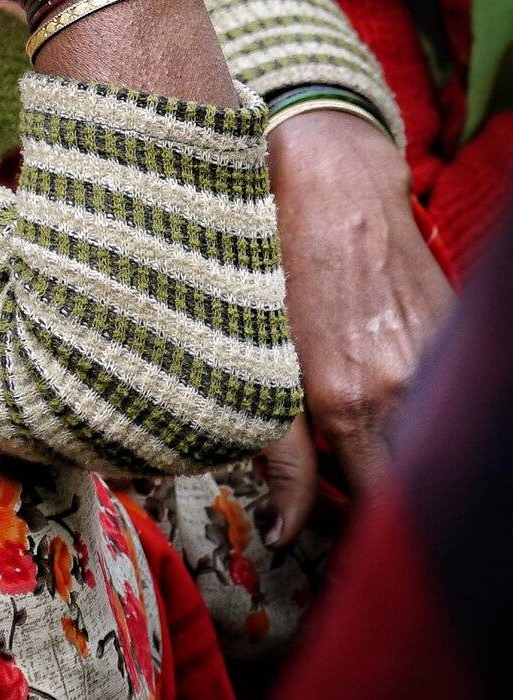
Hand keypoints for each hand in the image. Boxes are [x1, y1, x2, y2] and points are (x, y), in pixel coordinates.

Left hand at [261, 108, 453, 543]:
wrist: (328, 174)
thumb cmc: (273, 254)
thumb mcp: (257, 350)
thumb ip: (277, 449)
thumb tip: (285, 531)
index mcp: (348, 400)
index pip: (376, 511)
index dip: (358, 535)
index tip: (330, 535)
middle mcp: (403, 387)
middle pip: (406, 484)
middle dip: (373, 502)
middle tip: (330, 489)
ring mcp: (437, 356)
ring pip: (425, 441)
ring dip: (391, 453)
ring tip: (345, 434)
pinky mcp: (453, 328)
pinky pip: (441, 394)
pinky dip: (412, 409)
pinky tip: (372, 385)